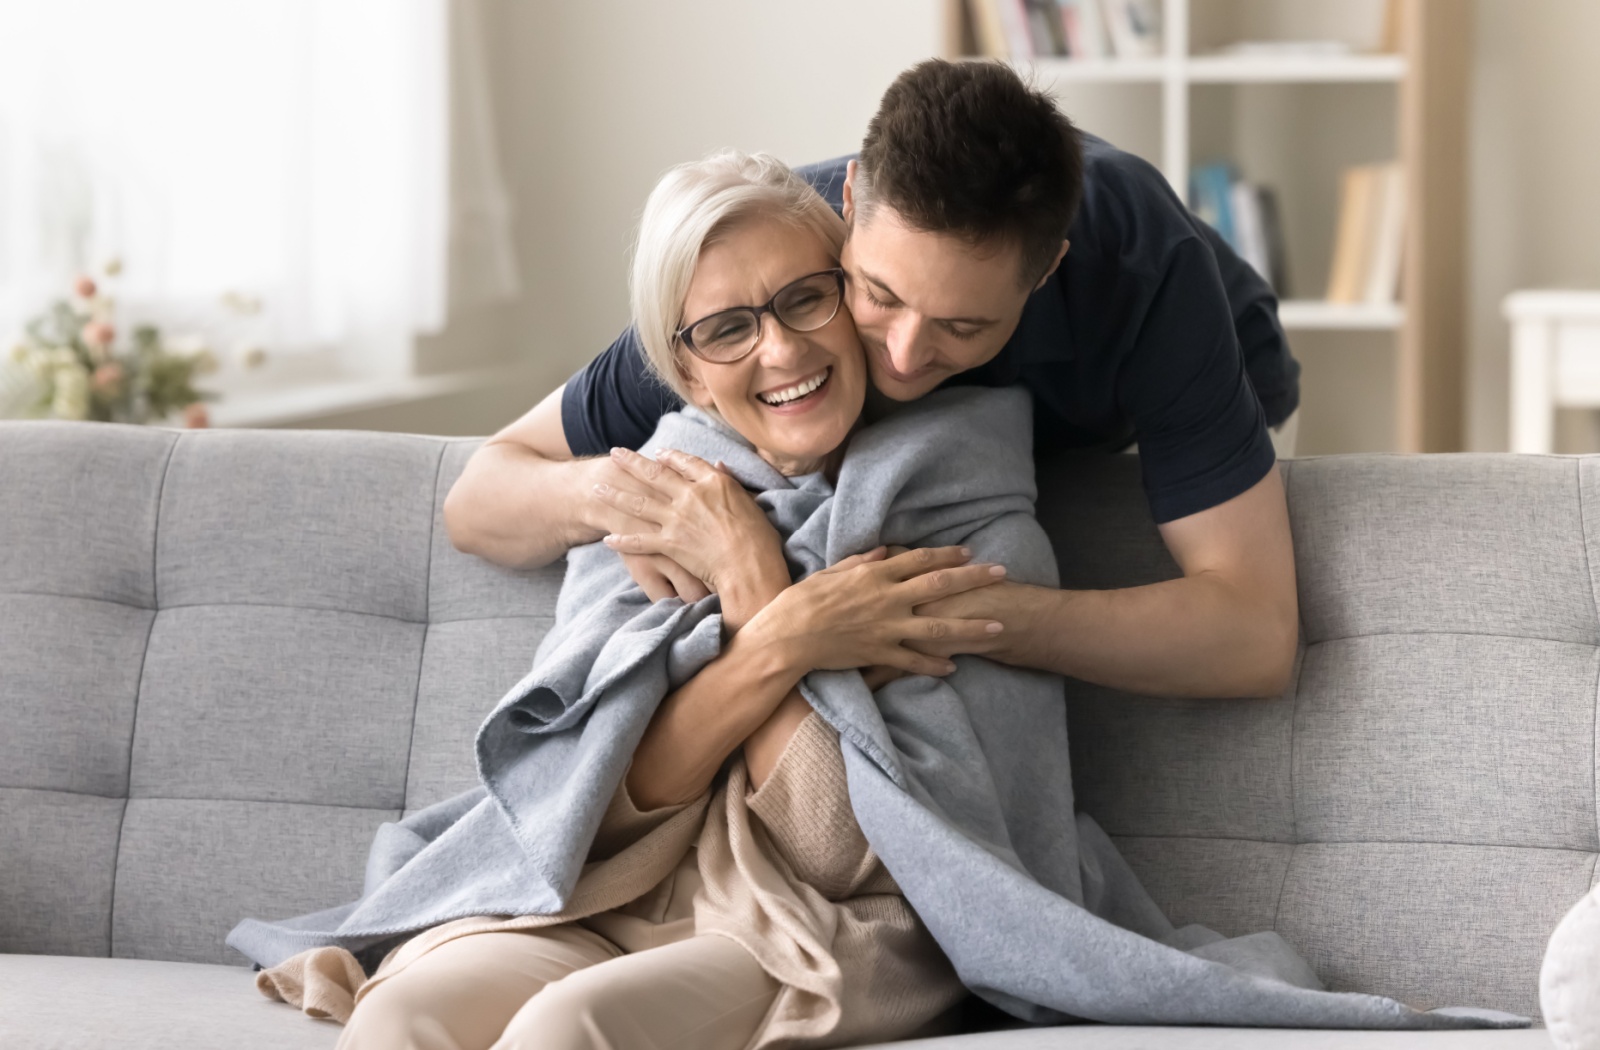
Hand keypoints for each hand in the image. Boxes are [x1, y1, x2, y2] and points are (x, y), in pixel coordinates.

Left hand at [596, 446, 787, 595]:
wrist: (748, 566)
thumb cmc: (759, 537)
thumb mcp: (750, 501)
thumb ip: (731, 482)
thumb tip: (719, 464)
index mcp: (712, 482)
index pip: (685, 462)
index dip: (669, 456)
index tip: (657, 454)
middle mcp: (690, 495)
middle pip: (654, 474)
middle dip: (631, 462)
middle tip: (614, 453)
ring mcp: (676, 519)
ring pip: (638, 502)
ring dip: (615, 495)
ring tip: (597, 488)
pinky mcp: (669, 543)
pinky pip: (639, 539)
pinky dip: (622, 539)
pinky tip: (607, 538)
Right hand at [751, 546, 1007, 678]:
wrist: (788, 637)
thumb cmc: (803, 600)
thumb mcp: (831, 571)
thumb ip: (862, 562)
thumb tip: (887, 553)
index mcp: (876, 575)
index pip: (921, 560)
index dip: (948, 555)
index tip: (970, 553)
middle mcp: (888, 598)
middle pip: (941, 585)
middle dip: (975, 579)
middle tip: (1002, 574)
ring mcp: (887, 628)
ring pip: (938, 626)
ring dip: (971, 627)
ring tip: (997, 627)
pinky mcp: (879, 653)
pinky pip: (914, 661)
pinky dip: (934, 665)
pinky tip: (954, 666)